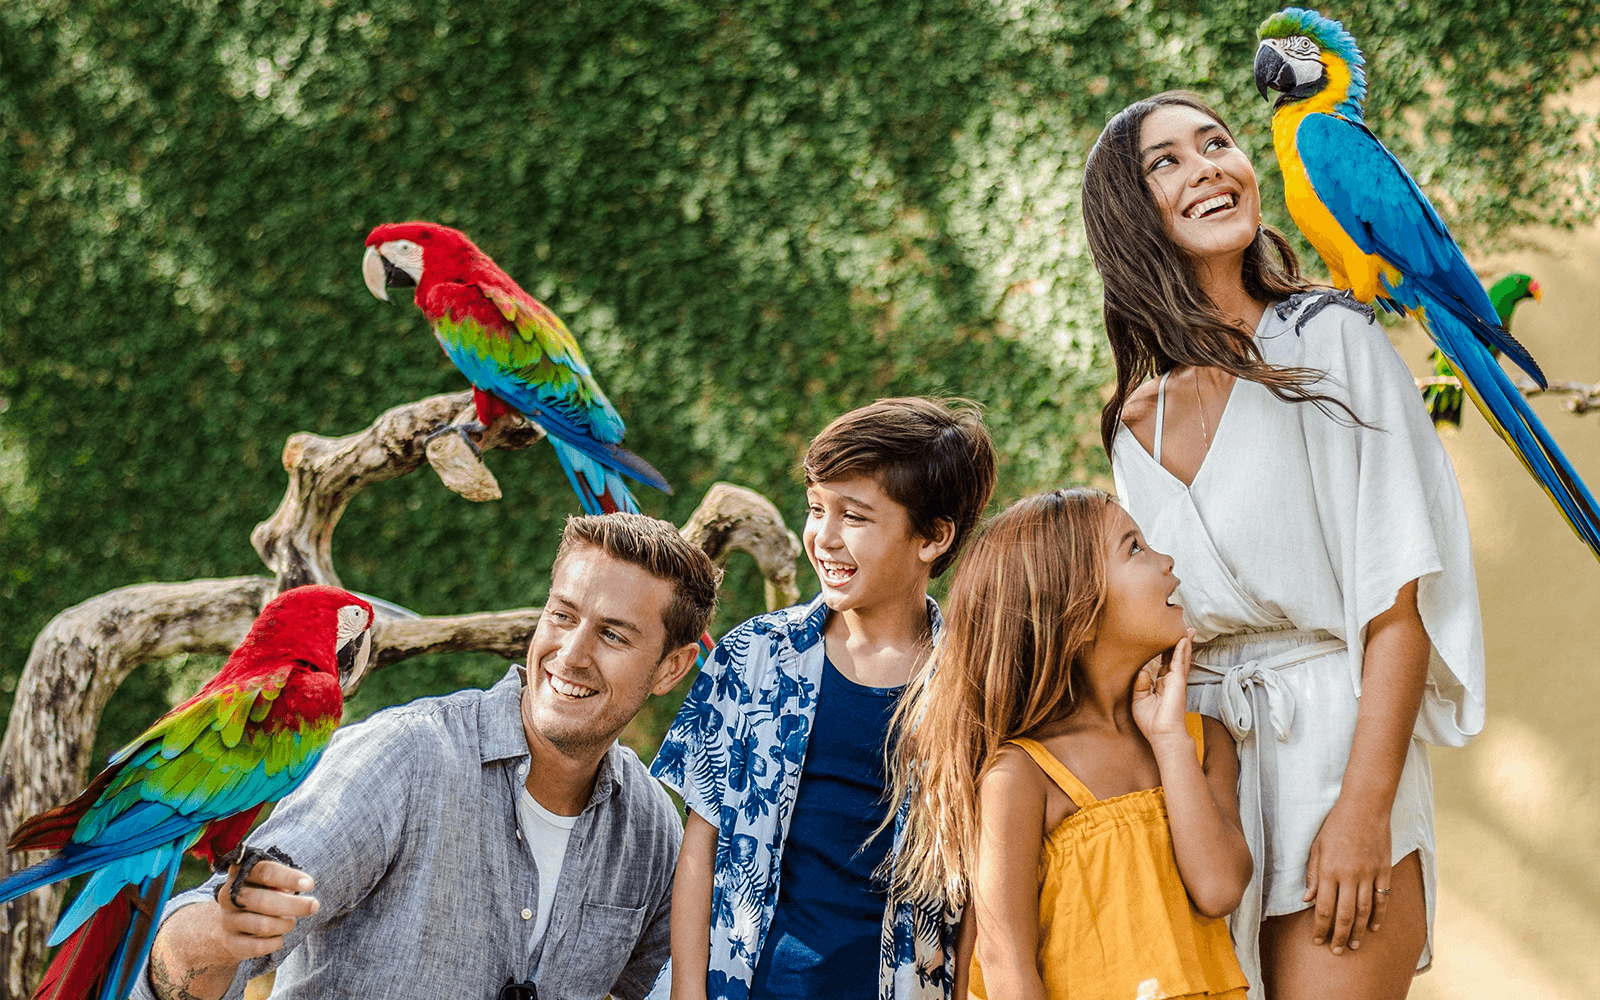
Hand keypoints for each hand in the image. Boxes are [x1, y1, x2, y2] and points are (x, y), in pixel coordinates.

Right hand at [212, 859, 319, 960]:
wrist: (231, 924)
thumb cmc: (260, 895)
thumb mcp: (269, 882)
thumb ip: (284, 881)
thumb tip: (306, 885)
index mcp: (240, 874)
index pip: (265, 872)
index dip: (289, 878)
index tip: (310, 885)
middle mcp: (229, 896)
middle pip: (264, 901)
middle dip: (294, 905)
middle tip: (314, 906)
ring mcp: (227, 921)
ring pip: (264, 926)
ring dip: (285, 924)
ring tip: (290, 921)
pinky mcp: (230, 943)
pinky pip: (259, 946)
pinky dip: (276, 942)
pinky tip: (279, 937)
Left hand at [1133, 629, 1195, 749]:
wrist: (1163, 735)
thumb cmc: (1152, 723)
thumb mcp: (1139, 701)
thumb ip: (1140, 685)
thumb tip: (1143, 671)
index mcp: (1162, 685)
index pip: (1164, 664)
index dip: (1166, 651)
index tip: (1165, 640)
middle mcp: (1170, 681)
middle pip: (1176, 657)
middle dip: (1179, 643)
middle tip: (1182, 629)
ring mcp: (1176, 680)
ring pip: (1181, 657)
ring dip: (1184, 643)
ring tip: (1188, 629)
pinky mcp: (1178, 682)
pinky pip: (1180, 662)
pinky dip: (1182, 649)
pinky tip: (1183, 639)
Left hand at [1303, 798, 1391, 954]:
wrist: (1364, 807)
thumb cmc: (1335, 825)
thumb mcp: (1316, 846)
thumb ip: (1312, 874)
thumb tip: (1306, 900)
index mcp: (1328, 870)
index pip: (1323, 907)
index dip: (1320, 927)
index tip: (1317, 940)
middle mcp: (1348, 875)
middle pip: (1343, 914)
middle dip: (1338, 935)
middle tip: (1336, 951)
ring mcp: (1368, 874)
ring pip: (1364, 910)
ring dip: (1358, 930)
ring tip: (1353, 945)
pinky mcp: (1384, 870)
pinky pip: (1382, 898)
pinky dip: (1379, 915)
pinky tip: (1375, 927)